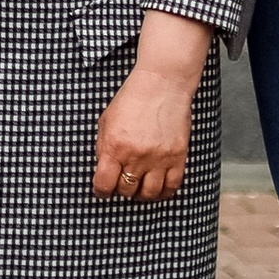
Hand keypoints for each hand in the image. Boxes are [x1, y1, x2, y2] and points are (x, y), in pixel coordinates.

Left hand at [93, 13, 210, 198]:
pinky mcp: (178, 157)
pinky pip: (172, 186)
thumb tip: (103, 170)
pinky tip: (158, 187)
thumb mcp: (106, 121)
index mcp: (114, 146)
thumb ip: (103, 147)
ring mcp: (159, 158)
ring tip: (139, 187)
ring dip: (141, 194)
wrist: (162, 84)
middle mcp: (136, 155)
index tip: (102, 191)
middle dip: (121, 190)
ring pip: (149, 194)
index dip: (101, 191)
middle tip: (121, 183)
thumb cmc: (132, 99)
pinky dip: (163, 192)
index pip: (104, 184)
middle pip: (126, 190)